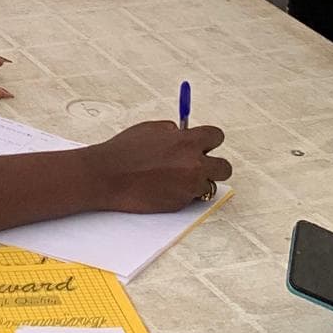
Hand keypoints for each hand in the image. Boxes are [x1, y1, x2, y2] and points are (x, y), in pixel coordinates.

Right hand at [80, 120, 230, 211]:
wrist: (108, 175)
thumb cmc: (124, 151)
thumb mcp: (150, 129)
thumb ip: (172, 131)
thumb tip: (183, 133)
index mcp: (187, 141)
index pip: (217, 136)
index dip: (209, 141)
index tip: (203, 144)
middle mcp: (194, 163)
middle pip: (224, 167)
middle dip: (214, 166)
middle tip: (200, 166)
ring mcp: (189, 186)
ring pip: (209, 185)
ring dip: (198, 182)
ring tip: (178, 179)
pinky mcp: (180, 203)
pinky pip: (191, 198)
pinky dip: (183, 194)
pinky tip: (165, 188)